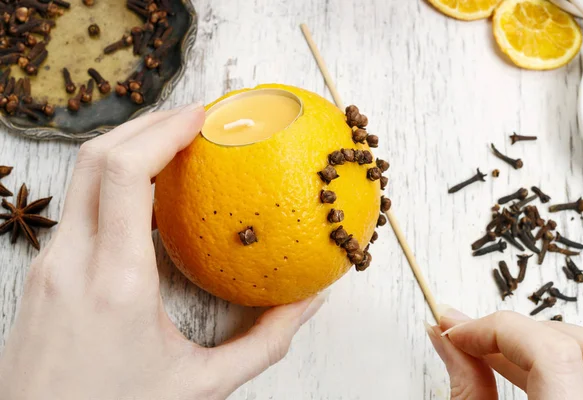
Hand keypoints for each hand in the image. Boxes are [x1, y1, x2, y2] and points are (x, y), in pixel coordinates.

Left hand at [0, 104, 326, 399]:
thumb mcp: (202, 385)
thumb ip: (264, 342)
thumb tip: (310, 301)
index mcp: (116, 284)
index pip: (128, 174)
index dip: (165, 129)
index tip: (204, 115)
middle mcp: (72, 262)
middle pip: (98, 157)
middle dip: (149, 122)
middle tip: (197, 118)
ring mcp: (49, 263)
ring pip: (83, 175)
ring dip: (129, 146)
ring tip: (176, 144)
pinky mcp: (43, 270)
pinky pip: (80, 203)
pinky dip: (114, 179)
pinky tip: (148, 191)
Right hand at [426, 307, 582, 399]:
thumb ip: (468, 389)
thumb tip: (445, 339)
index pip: (548, 353)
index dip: (496, 330)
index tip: (457, 334)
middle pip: (575, 343)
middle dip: (517, 332)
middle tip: (473, 339)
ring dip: (536, 345)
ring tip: (493, 356)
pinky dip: (557, 364)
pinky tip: (523, 371)